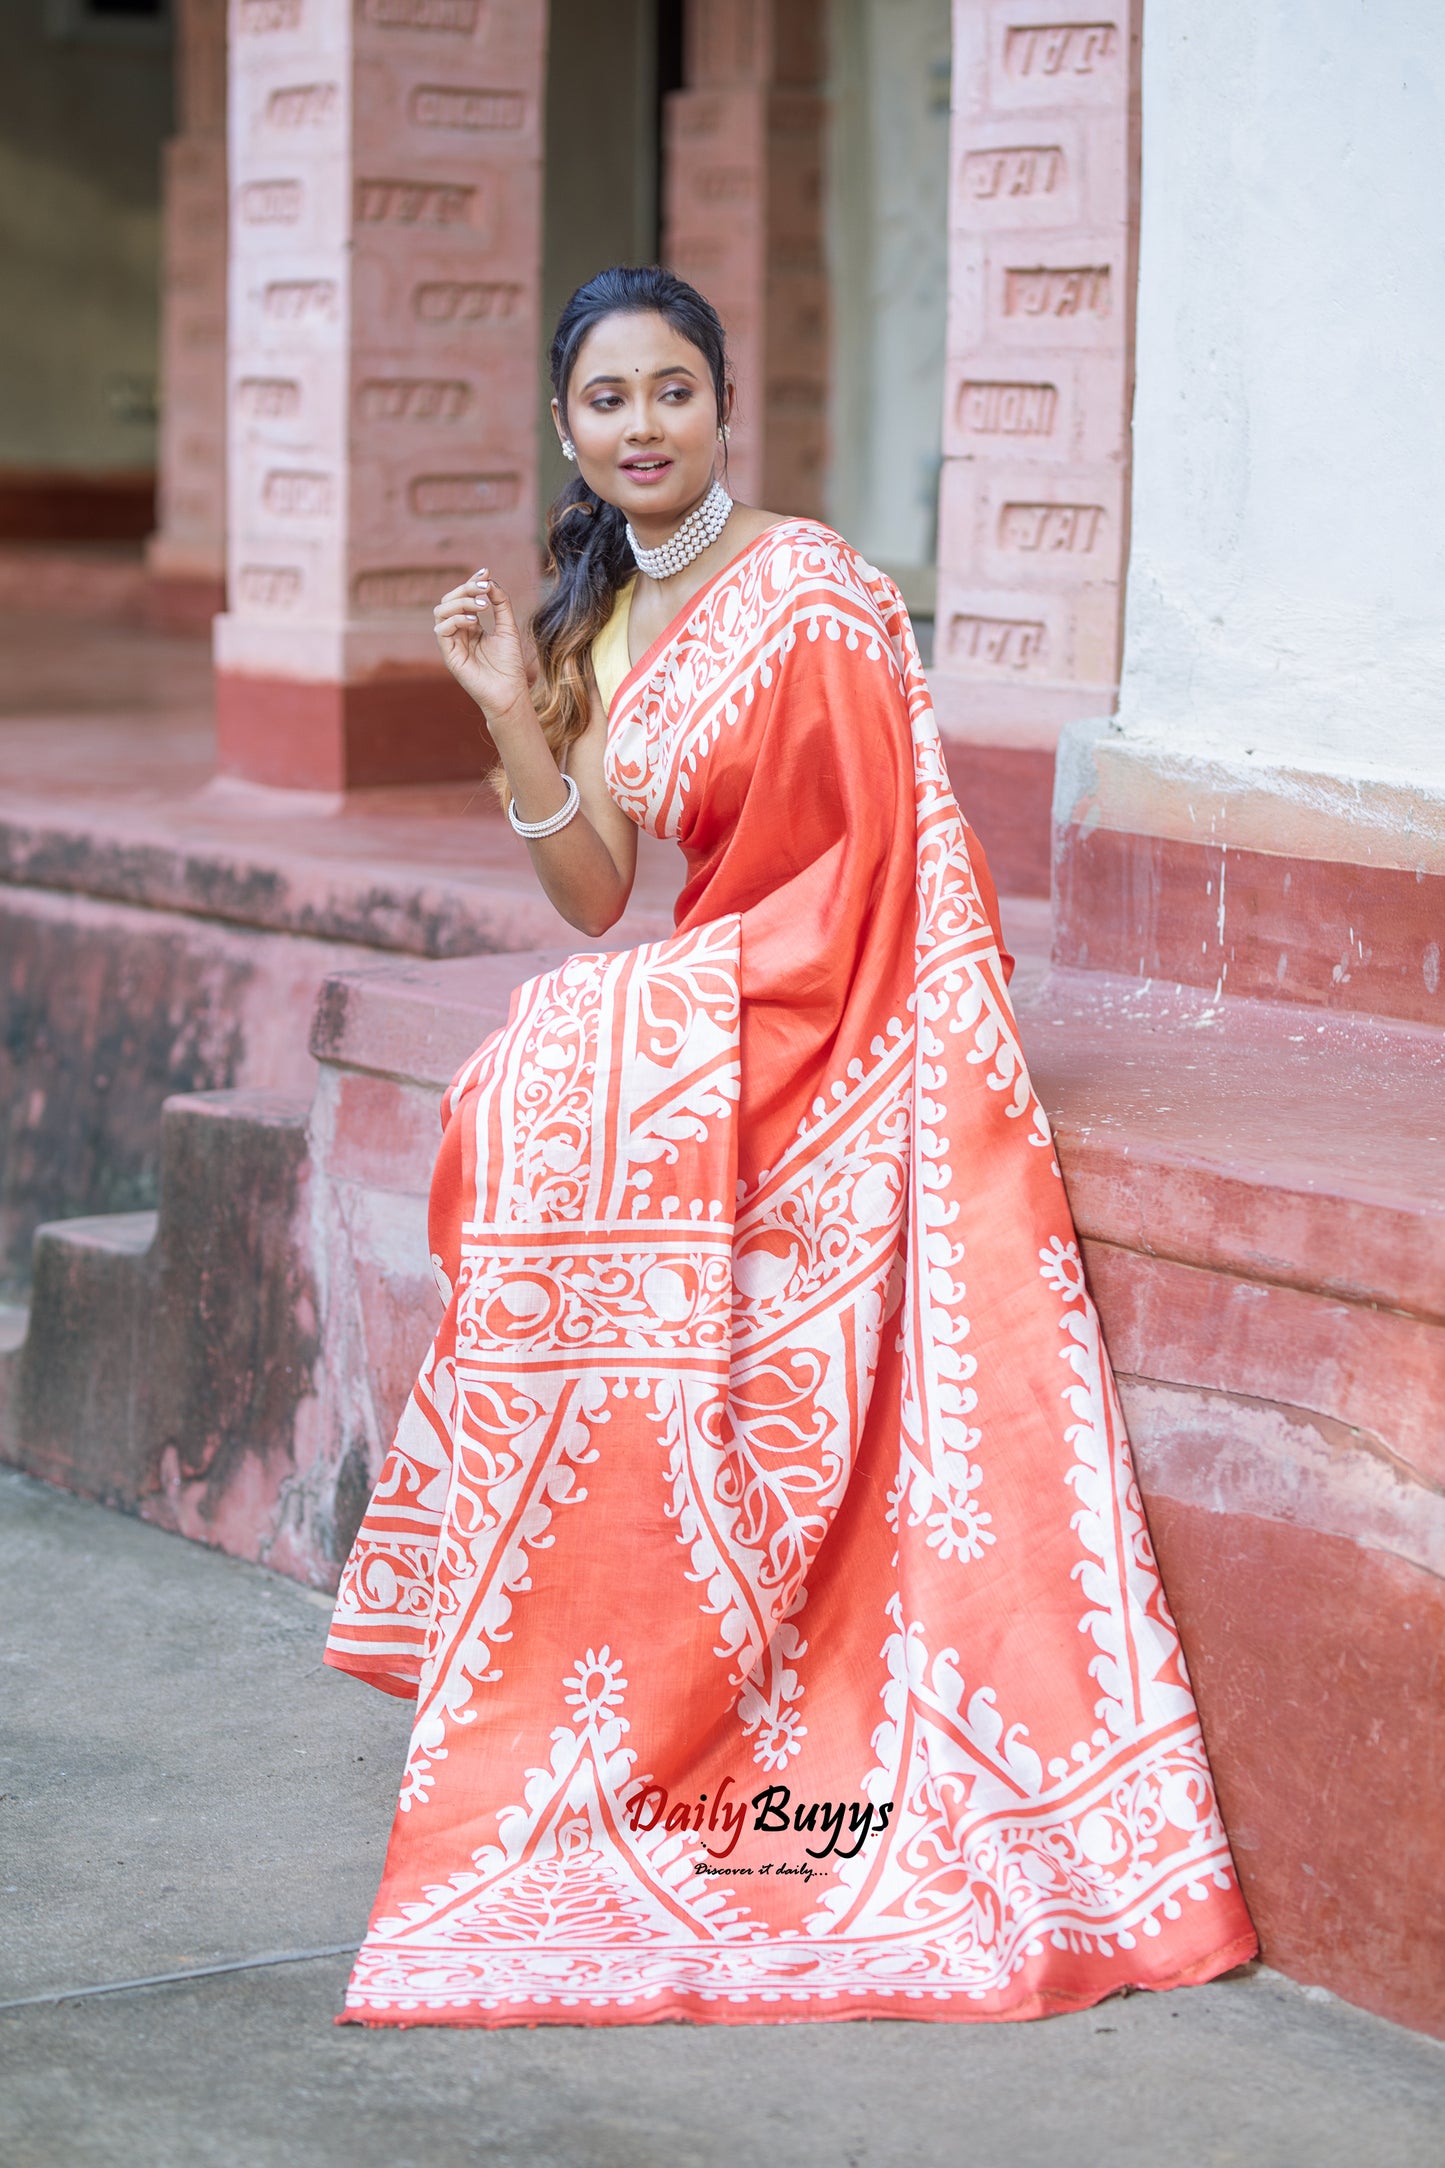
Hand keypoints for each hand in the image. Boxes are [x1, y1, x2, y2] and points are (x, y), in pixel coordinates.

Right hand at [434, 570, 531, 726]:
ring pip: (441, 612)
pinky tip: (474, 622)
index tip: (486, 571)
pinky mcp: (449, 655)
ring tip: (482, 606)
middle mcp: (459, 632)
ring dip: (460, 603)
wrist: (510, 692)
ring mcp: (452, 643)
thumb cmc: (510, 664)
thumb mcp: (508, 627)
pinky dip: (456, 620)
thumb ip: (501, 603)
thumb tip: (490, 580)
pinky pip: (441, 630)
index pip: (464, 597)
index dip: (471, 582)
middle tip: (483, 587)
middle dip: (465, 589)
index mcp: (471, 626)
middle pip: (449, 601)